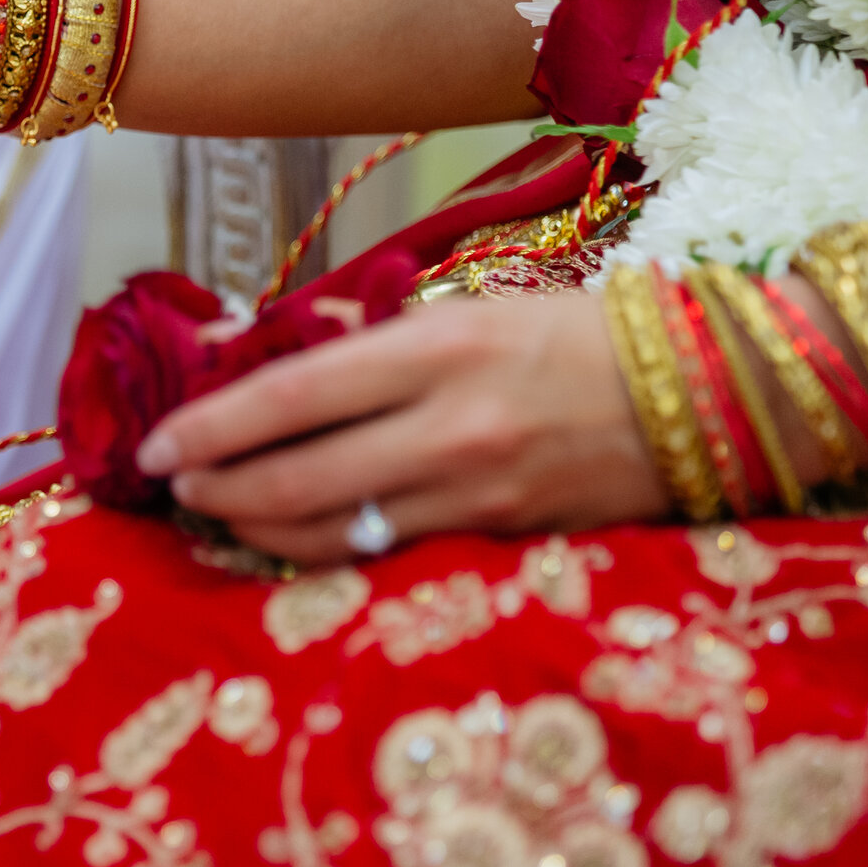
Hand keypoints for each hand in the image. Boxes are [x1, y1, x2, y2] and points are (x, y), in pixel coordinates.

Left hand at [132, 291, 664, 565]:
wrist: (711, 394)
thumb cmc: (573, 336)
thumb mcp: (467, 310)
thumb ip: (361, 335)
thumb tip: (248, 346)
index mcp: (441, 348)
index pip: (293, 394)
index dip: (211, 426)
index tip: (156, 445)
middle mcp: (454, 427)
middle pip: (299, 477)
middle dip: (219, 488)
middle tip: (175, 489)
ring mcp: (480, 495)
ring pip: (333, 532)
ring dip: (258, 528)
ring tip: (219, 513)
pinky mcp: (502, 542)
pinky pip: (386, 556)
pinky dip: (324, 552)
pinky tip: (290, 541)